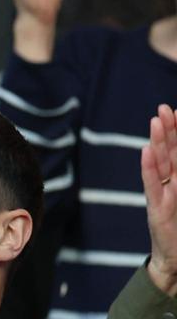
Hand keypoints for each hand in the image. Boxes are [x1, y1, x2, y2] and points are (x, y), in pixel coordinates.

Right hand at [143, 105, 176, 295]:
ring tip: (156, 122)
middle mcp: (172, 185)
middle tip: (163, 109)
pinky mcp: (158, 209)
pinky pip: (152, 185)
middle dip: (168, 130)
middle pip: (170, 153)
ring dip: (158, 142)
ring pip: (160, 164)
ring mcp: (163, 195)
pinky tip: (146, 152)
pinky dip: (149, 168)